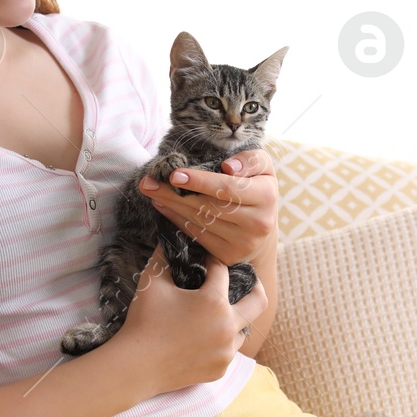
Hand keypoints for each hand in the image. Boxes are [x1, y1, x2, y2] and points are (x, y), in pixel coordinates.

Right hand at [116, 242, 266, 391]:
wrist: (136, 366)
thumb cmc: (143, 321)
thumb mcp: (152, 282)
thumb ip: (165, 256)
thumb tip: (168, 238)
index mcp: (214, 302)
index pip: (223, 271)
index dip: (214, 261)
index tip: (209, 258)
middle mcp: (227, 326)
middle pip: (258, 301)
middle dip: (254, 286)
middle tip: (247, 280)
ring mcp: (226, 351)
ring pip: (243, 330)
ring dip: (234, 319)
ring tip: (219, 314)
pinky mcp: (220, 370)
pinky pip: (228, 352)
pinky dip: (221, 343)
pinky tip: (205, 338)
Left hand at [138, 148, 278, 266]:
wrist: (263, 225)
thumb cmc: (257, 187)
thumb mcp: (262, 166)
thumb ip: (250, 160)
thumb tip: (228, 167)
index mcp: (267, 196)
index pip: (227, 188)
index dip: (199, 181)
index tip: (174, 175)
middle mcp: (258, 223)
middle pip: (208, 206)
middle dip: (175, 193)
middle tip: (149, 182)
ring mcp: (243, 243)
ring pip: (200, 221)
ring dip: (171, 206)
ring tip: (152, 192)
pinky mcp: (228, 256)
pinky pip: (197, 235)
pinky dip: (177, 220)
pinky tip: (163, 206)